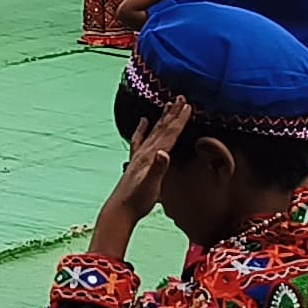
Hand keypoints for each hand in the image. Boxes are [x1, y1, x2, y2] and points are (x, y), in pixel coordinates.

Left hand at [104, 96, 190, 223]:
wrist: (120, 210)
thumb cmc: (137, 200)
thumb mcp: (151, 186)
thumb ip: (158, 169)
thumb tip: (164, 153)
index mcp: (150, 156)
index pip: (168, 134)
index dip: (179, 120)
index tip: (188, 105)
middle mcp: (144, 152)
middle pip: (162, 128)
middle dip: (173, 113)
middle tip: (180, 97)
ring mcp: (139, 156)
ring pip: (153, 131)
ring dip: (162, 118)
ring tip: (168, 104)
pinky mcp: (135, 162)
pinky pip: (140, 139)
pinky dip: (142, 128)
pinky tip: (143, 121)